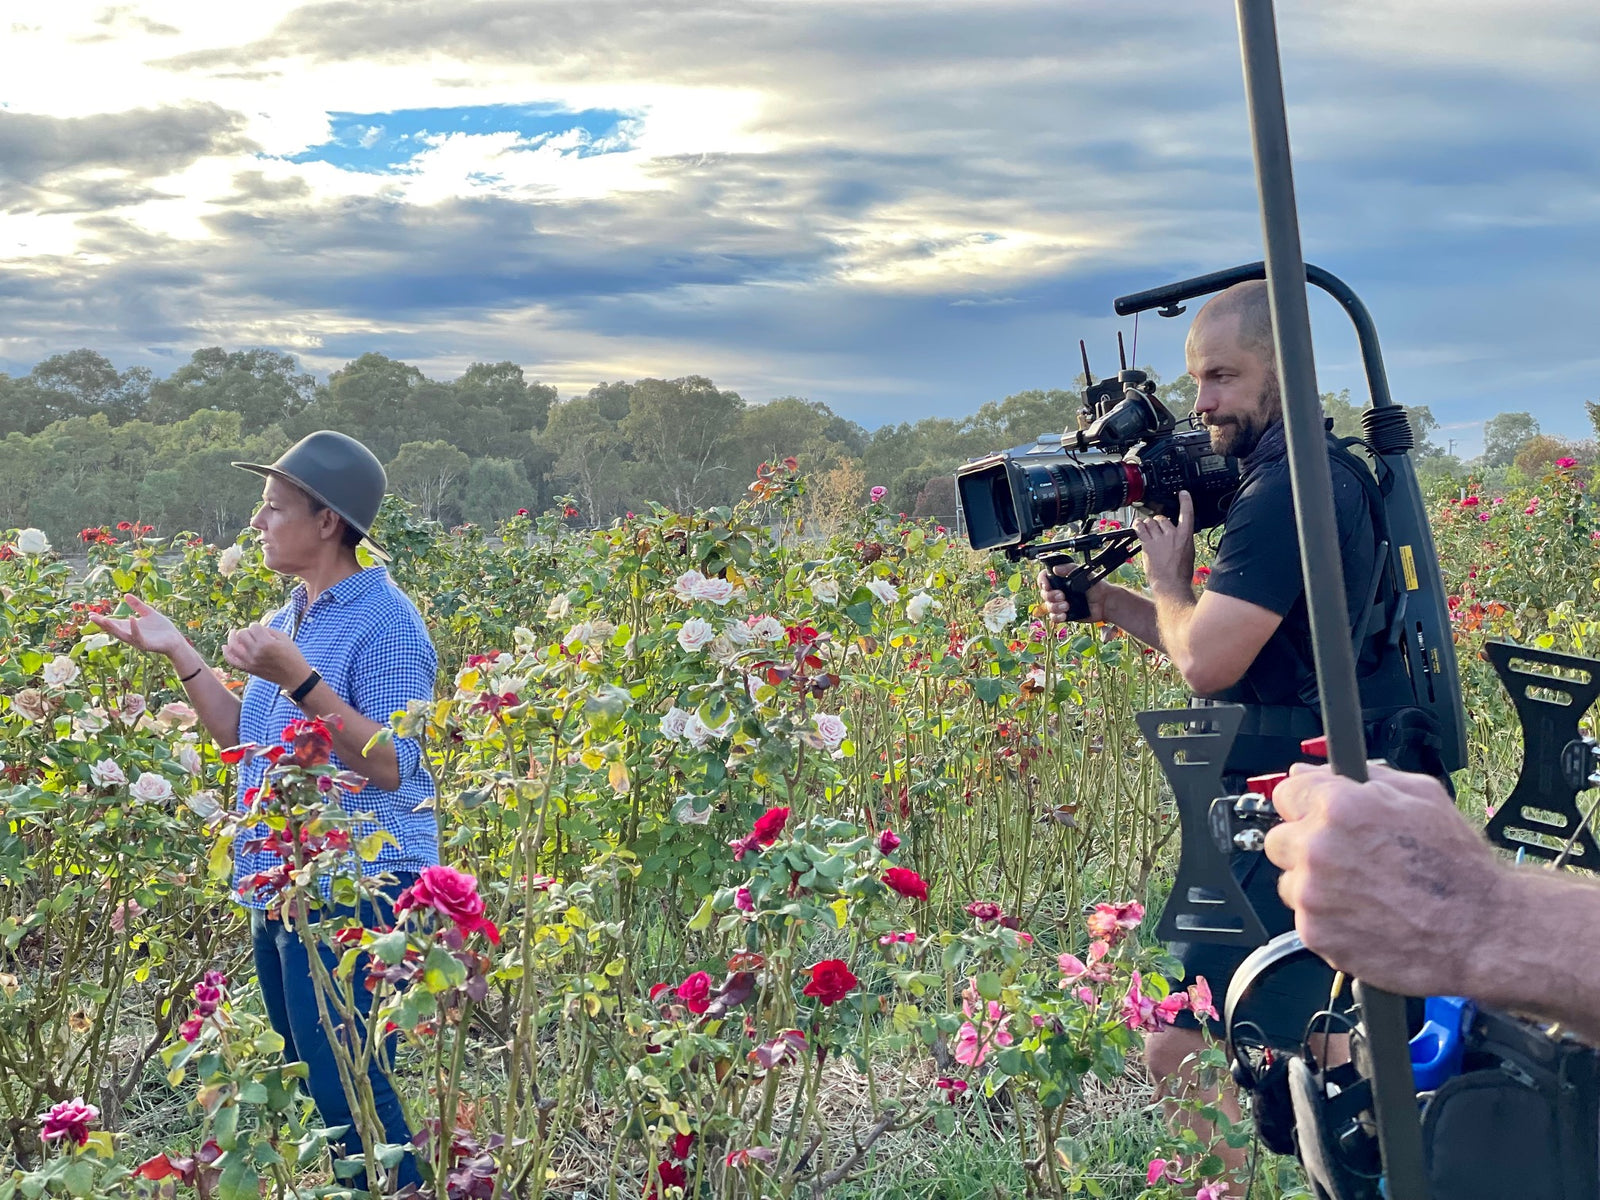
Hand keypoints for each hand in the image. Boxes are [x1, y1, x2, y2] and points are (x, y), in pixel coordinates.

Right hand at [89, 594, 189, 659]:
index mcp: (130, 627)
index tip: (90, 614)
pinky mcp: (146, 644)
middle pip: (113, 629)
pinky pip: (138, 636)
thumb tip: (126, 595)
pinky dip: (134, 628)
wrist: (175, 640)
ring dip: (112, 628)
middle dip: (102, 624)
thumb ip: (138, 605)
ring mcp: (137, 640)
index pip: (113, 623)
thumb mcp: (149, 613)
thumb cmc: (162, 629)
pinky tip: (131, 619)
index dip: (102, 619)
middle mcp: (131, 635)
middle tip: (91, 617)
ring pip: (122, 635)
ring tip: (103, 620)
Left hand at [222, 625, 311, 690]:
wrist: (294, 676)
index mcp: (266, 643)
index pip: (253, 627)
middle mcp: (256, 652)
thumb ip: (268, 630)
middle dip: (246, 631)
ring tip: (234, 634)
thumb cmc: (292, 655)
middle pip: (242, 634)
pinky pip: (232, 660)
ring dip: (232, 638)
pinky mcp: (248, 669)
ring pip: (232, 646)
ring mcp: (250, 662)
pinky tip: (225, 646)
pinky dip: (226, 653)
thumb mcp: (284, 638)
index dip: (257, 626)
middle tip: (254, 634)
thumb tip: (254, 629)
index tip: (263, 630)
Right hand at [1037, 563, 1109, 622]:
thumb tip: (1054, 569)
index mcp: (1060, 580)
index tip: (1047, 585)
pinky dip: (1057, 616)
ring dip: (1055, 606)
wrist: (1105, 602)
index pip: (1043, 579)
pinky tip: (1064, 614)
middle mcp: (1058, 591)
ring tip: (1066, 605)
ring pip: (1048, 606)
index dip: (1042, 582)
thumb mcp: (1082, 571)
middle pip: (1044, 594)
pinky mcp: (1065, 614)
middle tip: (1062, 595)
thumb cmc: (1095, 586)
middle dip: (1051, 595)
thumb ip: (1068, 568)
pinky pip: (1054, 617)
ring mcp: (1061, 603)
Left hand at [1133, 490, 1195, 595]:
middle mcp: (1173, 534)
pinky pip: (1140, 529)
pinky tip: (1137, 525)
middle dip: (1158, 522)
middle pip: (1163, 519)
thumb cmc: (1181, 573)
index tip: (1182, 493)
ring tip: (1146, 529)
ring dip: (1147, 524)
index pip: (1187, 513)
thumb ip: (1182, 540)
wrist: (1171, 584)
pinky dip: (1137, 525)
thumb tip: (1176, 535)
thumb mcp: (1188, 552)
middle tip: (1156, 530)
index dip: (1185, 501)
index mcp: (1186, 536)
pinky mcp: (1148, 544)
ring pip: (1151, 522)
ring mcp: (1160, 539)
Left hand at [1265, 762, 1499, 997]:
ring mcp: (1313, 894)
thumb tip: (1314, 769)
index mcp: (1340, 807)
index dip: (1306, 804)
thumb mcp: (1422, 796)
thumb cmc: (1459, 868)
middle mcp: (1319, 848)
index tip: (1316, 815)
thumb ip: (1362, 777)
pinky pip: (1305, 919)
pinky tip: (1365, 916)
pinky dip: (1327, 920)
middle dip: (1306, 845)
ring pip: (1290, 882)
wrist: (1483, 932)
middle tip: (1347, 859)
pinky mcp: (1316, 934)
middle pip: (1279, 839)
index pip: (1286, 792)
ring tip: (1364, 892)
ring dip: (1315, 886)